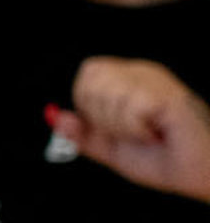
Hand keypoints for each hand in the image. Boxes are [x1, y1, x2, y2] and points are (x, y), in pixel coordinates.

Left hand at [51, 56, 209, 202]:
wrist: (199, 177)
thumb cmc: (162, 160)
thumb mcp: (111, 149)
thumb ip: (82, 133)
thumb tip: (54, 116)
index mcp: (129, 79)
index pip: (89, 74)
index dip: (90, 106)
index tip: (116, 128)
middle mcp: (143, 72)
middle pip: (91, 80)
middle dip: (101, 117)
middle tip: (132, 133)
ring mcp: (158, 81)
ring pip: (107, 94)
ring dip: (120, 127)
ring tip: (147, 135)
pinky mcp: (169, 95)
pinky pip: (129, 108)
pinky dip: (136, 130)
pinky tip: (157, 135)